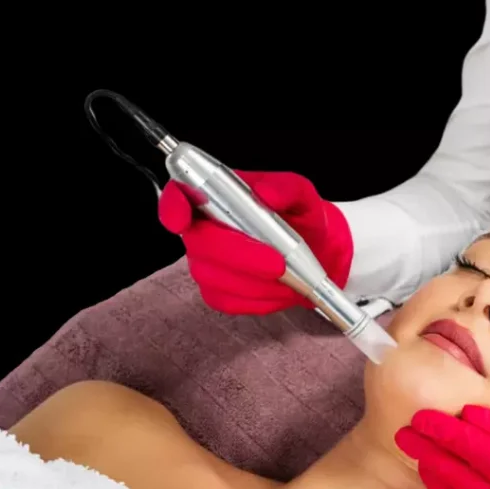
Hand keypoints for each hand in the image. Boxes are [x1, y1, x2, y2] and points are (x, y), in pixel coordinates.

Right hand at [158, 170, 352, 314]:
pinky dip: (260, 298)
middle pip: (199, 243)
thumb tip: (266, 194)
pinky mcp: (217, 292)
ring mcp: (206, 263)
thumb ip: (285, 188)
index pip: (177, 197)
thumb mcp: (302, 194)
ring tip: (290, 274)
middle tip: (279, 262)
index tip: (182, 219)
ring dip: (257, 280)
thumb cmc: (300, 217)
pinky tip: (280, 289)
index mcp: (215, 195)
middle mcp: (203, 229)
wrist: (316, 252)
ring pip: (215, 277)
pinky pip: (228, 301)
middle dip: (240, 255)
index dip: (172, 208)